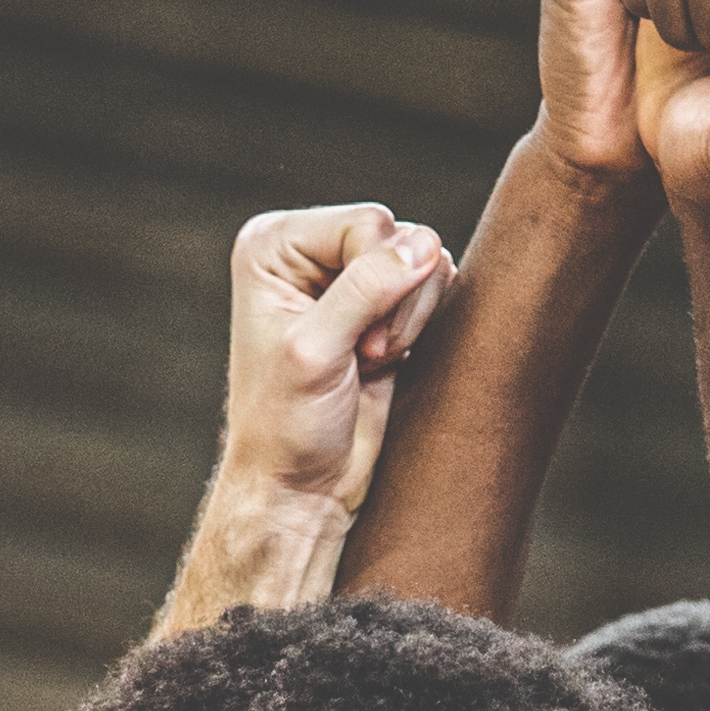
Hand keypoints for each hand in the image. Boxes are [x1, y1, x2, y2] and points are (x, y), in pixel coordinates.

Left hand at [217, 203, 451, 519]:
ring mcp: (350, 275)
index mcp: (275, 245)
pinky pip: (434, 283)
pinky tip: (389, 360)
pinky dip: (425, 322)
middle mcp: (310, 250)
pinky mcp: (384, 305)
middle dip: (397, 299)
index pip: (366, 224)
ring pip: (425, 257)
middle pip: (399, 235)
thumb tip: (425, 244)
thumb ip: (366, 290)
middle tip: (365, 353)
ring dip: (412, 314)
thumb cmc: (288, 426)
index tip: (352, 344)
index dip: (377, 279)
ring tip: (374, 358)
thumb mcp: (317, 352)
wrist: (303, 486)